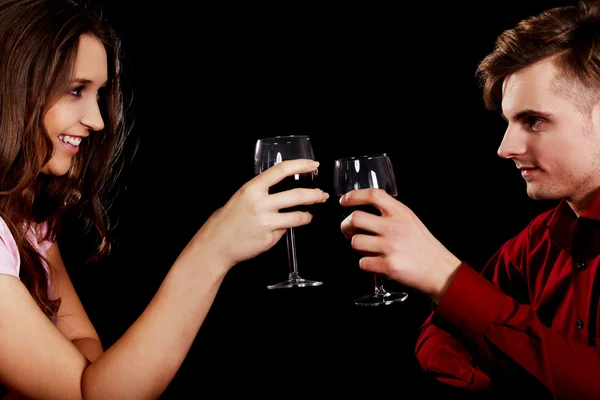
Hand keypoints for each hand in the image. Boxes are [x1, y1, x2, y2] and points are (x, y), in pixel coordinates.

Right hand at [192, 159, 327, 271]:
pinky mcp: (269, 238)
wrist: (216, 243)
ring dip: (307, 216)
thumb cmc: (230, 219)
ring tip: (308, 216)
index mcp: (253, 188)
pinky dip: (284, 230)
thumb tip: (288, 192)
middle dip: (314, 194)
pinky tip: (276, 230)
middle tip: (322, 195)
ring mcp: (266, 222)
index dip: (300, 165)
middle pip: (297, 195)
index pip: (281, 170)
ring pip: (298, 217)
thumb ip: (264, 192)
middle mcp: (260, 204)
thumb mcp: (243, 196)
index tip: (313, 165)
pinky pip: (285, 231)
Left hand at [339, 188, 460, 301]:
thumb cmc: (422, 245)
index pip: (373, 195)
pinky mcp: (388, 265)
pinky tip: (376, 262)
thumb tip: (364, 207)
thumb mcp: (410, 220)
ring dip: (357, 247)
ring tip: (368, 249)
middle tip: (348, 230)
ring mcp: (390, 246)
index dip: (354, 195)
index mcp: (400, 212)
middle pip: (355, 218)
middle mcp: (394, 227)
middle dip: (346, 225)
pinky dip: (366, 264)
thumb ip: (390, 212)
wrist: (439, 270)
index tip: (344, 200)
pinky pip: (362, 263)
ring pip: (355, 242)